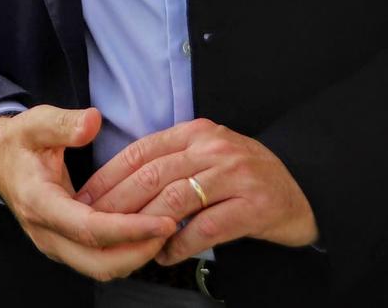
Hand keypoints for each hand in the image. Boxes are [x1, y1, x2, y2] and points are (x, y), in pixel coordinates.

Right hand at [0, 106, 178, 280]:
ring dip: (135, 255)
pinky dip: (125, 252)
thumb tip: (93, 120)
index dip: (130, 229)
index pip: (90, 229)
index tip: (164, 221)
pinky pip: (98, 260)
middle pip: (99, 263)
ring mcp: (54, 244)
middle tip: (171, 228)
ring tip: (164, 230)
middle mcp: (46, 233)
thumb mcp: (35, 122)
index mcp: (39, 203)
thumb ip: (64, 123)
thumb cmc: (19, 141)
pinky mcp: (63, 246)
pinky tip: (146, 232)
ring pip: (100, 268)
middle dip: (139, 252)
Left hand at [76, 118, 317, 264]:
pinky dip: (180, 243)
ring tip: (128, 243)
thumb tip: (117, 184)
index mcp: (196, 133)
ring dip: (146, 226)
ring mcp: (236, 176)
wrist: (303, 191)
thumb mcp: (206, 155)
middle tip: (93, 224)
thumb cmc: (243, 177)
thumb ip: (169, 161)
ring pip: (175, 200)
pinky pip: (207, 227)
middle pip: (152, 176)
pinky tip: (165, 255)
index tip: (84, 198)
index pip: (140, 151)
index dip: (108, 176)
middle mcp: (214, 149)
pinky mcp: (255, 206)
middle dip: (116, 203)